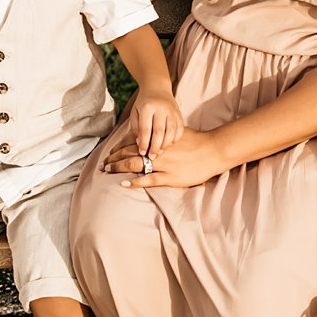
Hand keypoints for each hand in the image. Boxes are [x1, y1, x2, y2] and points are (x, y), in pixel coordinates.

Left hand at [103, 126, 224, 188]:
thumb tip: (149, 136)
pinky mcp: (170, 177)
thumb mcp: (176, 132)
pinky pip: (149, 180)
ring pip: (135, 165)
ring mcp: (163, 164)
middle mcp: (157, 149)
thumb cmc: (196, 141)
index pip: (133, 140)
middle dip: (114, 157)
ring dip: (119, 168)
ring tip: (108, 171)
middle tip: (103, 163)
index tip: (109, 151)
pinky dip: (135, 182)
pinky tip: (124, 183)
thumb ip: (161, 135)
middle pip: (130, 152)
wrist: (213, 150)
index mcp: (158, 138)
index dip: (119, 146)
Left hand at [129, 86, 185, 154]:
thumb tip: (140, 143)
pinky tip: (169, 144)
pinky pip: (180, 129)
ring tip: (160, 152)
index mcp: (147, 107)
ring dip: (165, 144)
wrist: (157, 87)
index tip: (142, 152)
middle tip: (151, 157)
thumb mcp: (135, 112)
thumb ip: (136, 128)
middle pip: (159, 132)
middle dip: (155, 147)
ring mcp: (172, 111)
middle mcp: (161, 109)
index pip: (145, 129)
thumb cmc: (143, 103)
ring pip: (171, 132)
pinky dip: (175, 138)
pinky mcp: (179, 113)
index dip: (143, 143)